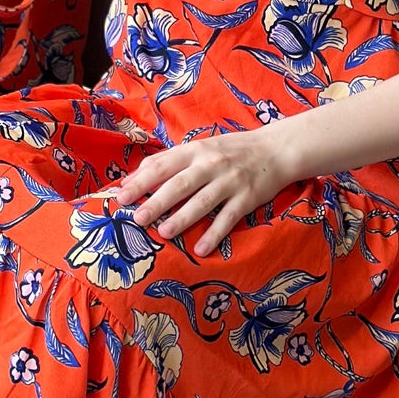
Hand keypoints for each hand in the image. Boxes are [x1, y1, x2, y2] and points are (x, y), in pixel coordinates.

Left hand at [115, 126, 300, 256]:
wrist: (276, 150)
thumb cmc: (231, 150)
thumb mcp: (200, 147)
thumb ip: (169, 160)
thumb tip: (133, 175)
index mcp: (196, 151)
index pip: (163, 165)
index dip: (141, 181)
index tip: (122, 197)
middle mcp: (211, 164)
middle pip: (180, 184)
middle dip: (157, 201)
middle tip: (138, 218)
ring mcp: (230, 182)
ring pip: (203, 202)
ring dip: (182, 218)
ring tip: (164, 233)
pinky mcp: (247, 198)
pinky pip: (228, 218)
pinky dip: (215, 234)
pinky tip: (201, 250)